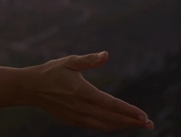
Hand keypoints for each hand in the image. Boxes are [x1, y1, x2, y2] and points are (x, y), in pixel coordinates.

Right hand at [27, 51, 154, 131]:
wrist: (31, 88)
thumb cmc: (52, 71)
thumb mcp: (69, 61)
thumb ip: (89, 60)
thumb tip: (106, 55)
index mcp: (81, 91)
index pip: (110, 104)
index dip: (128, 111)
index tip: (144, 116)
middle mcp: (80, 107)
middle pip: (111, 119)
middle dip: (131, 122)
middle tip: (149, 123)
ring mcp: (76, 116)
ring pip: (104, 125)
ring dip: (122, 126)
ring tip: (137, 124)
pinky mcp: (72, 121)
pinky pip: (95, 126)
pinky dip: (109, 126)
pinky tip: (117, 123)